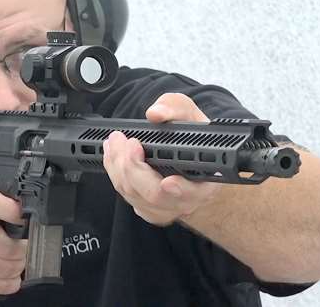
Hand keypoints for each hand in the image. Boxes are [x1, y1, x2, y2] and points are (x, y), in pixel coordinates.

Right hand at [0, 182, 26, 299]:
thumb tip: (26, 209)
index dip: (13, 212)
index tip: (24, 219)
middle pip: (5, 244)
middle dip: (22, 249)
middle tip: (25, 248)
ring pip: (3, 266)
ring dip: (17, 267)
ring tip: (18, 262)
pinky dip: (9, 283)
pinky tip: (10, 277)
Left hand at [102, 93, 220, 225]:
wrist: (192, 160)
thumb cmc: (194, 139)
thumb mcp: (190, 114)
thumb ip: (175, 108)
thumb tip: (156, 113)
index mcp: (205, 180)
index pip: (192, 192)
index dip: (179, 190)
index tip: (169, 181)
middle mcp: (187, 200)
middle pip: (154, 195)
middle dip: (134, 168)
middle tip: (124, 141)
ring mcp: (166, 209)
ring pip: (136, 197)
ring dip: (119, 168)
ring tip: (114, 143)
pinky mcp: (149, 210)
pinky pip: (128, 198)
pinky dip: (116, 176)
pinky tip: (113, 157)